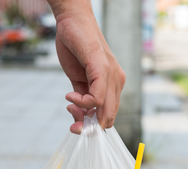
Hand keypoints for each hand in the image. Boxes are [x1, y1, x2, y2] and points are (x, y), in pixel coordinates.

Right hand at [50, 1, 125, 132]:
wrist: (73, 21)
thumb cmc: (75, 48)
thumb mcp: (79, 80)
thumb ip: (83, 97)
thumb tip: (81, 119)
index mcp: (113, 85)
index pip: (108, 116)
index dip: (93, 126)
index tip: (76, 124)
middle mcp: (117, 81)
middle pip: (108, 118)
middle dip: (89, 128)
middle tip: (73, 125)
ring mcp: (111, 75)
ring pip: (105, 111)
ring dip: (85, 117)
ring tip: (70, 107)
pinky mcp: (102, 68)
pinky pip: (97, 98)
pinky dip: (82, 102)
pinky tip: (70, 96)